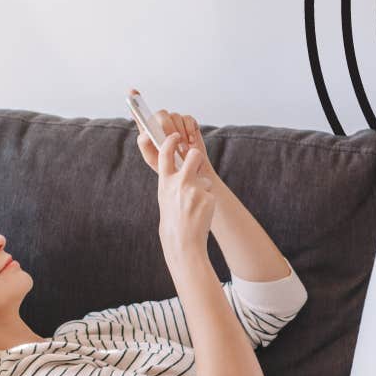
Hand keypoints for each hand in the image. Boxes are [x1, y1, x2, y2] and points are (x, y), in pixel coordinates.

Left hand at [130, 90, 217, 181]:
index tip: (132, 90)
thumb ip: (145, 144)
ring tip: (183, 149)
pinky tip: (191, 142)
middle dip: (167, 128)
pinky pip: (188, 119)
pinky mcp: (188, 122)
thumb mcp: (152, 158)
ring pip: (175, 117)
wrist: (189, 171)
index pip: (139, 113)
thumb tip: (146, 132)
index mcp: (148, 130)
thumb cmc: (169, 165)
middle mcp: (160, 122)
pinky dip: (190, 131)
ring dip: (180, 134)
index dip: (135, 100)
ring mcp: (175, 121)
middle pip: (160, 114)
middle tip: (173, 141)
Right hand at [154, 130, 215, 256]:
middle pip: (195, 156)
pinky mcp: (207, 197)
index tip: (175, 135)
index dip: (170, 141)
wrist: (182, 240)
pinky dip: (207, 201)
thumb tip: (178, 168)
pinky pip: (210, 192)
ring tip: (195, 204)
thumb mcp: (165, 197)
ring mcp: (194, 189)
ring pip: (204, 179)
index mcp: (165, 181)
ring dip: (203, 188)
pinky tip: (200, 212)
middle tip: (197, 162)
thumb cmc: (173, 219)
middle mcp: (179, 182)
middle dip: (198, 157)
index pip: (166, 153)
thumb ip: (171, 181)